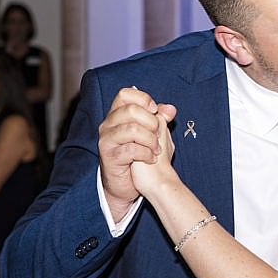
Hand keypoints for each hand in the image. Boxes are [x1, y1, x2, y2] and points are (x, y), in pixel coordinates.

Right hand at [97, 87, 176, 221]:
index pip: (125, 94)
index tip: (155, 110)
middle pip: (131, 110)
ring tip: (156, 149)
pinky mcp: (109, 157)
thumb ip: (160, 119)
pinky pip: (131, 149)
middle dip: (151, 122)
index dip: (143, 98)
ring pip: (132, 129)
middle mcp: (108, 124)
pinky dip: (146, 153)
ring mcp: (107, 140)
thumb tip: (170, 108)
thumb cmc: (141, 155)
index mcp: (118, 114)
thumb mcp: (154, 134)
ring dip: (151, 140)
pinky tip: (151, 158)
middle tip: (157, 135)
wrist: (129, 183)